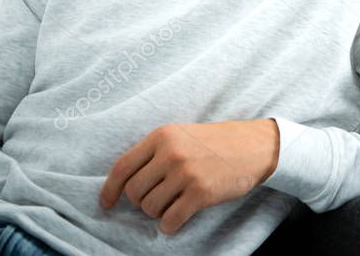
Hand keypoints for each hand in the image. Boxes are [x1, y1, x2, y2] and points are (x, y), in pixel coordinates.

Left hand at [99, 119, 278, 234]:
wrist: (253, 146)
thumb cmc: (214, 142)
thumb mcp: (181, 135)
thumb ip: (154, 153)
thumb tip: (124, 184)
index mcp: (161, 136)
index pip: (122, 168)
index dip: (110, 190)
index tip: (107, 203)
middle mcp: (170, 153)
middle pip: (134, 193)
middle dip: (141, 202)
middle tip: (157, 199)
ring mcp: (186, 173)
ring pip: (150, 208)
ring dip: (158, 213)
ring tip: (173, 203)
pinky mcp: (201, 193)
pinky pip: (170, 221)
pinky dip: (170, 225)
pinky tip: (178, 218)